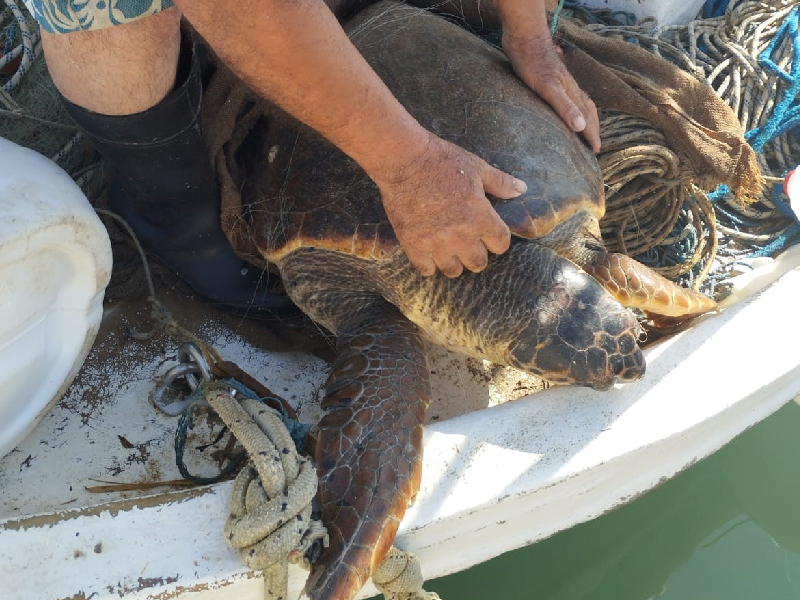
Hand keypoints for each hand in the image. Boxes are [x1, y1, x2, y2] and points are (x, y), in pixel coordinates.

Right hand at [375, 134, 526, 277]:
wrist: (404, 161)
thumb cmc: (442, 161)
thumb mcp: (477, 168)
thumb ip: (501, 183)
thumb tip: (522, 189)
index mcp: (480, 217)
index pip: (501, 245)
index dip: (497, 239)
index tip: (490, 233)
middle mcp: (460, 236)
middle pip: (478, 263)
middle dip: (477, 253)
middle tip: (469, 242)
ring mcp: (436, 243)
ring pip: (453, 271)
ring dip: (454, 261)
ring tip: (449, 250)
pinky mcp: (413, 245)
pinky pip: (426, 270)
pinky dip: (429, 264)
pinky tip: (429, 252)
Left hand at [494, 0, 600, 152]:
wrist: (524, 38)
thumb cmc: (533, 63)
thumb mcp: (548, 88)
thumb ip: (564, 107)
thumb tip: (581, 127)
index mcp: (571, 94)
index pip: (587, 119)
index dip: (592, 135)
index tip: (596, 151)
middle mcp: (570, 88)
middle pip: (587, 111)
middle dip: (592, 129)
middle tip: (594, 145)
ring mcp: (561, 82)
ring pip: (579, 103)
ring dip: (584, 117)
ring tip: (584, 128)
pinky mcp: (551, 78)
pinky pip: (567, 97)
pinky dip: (571, 106)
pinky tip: (564, 105)